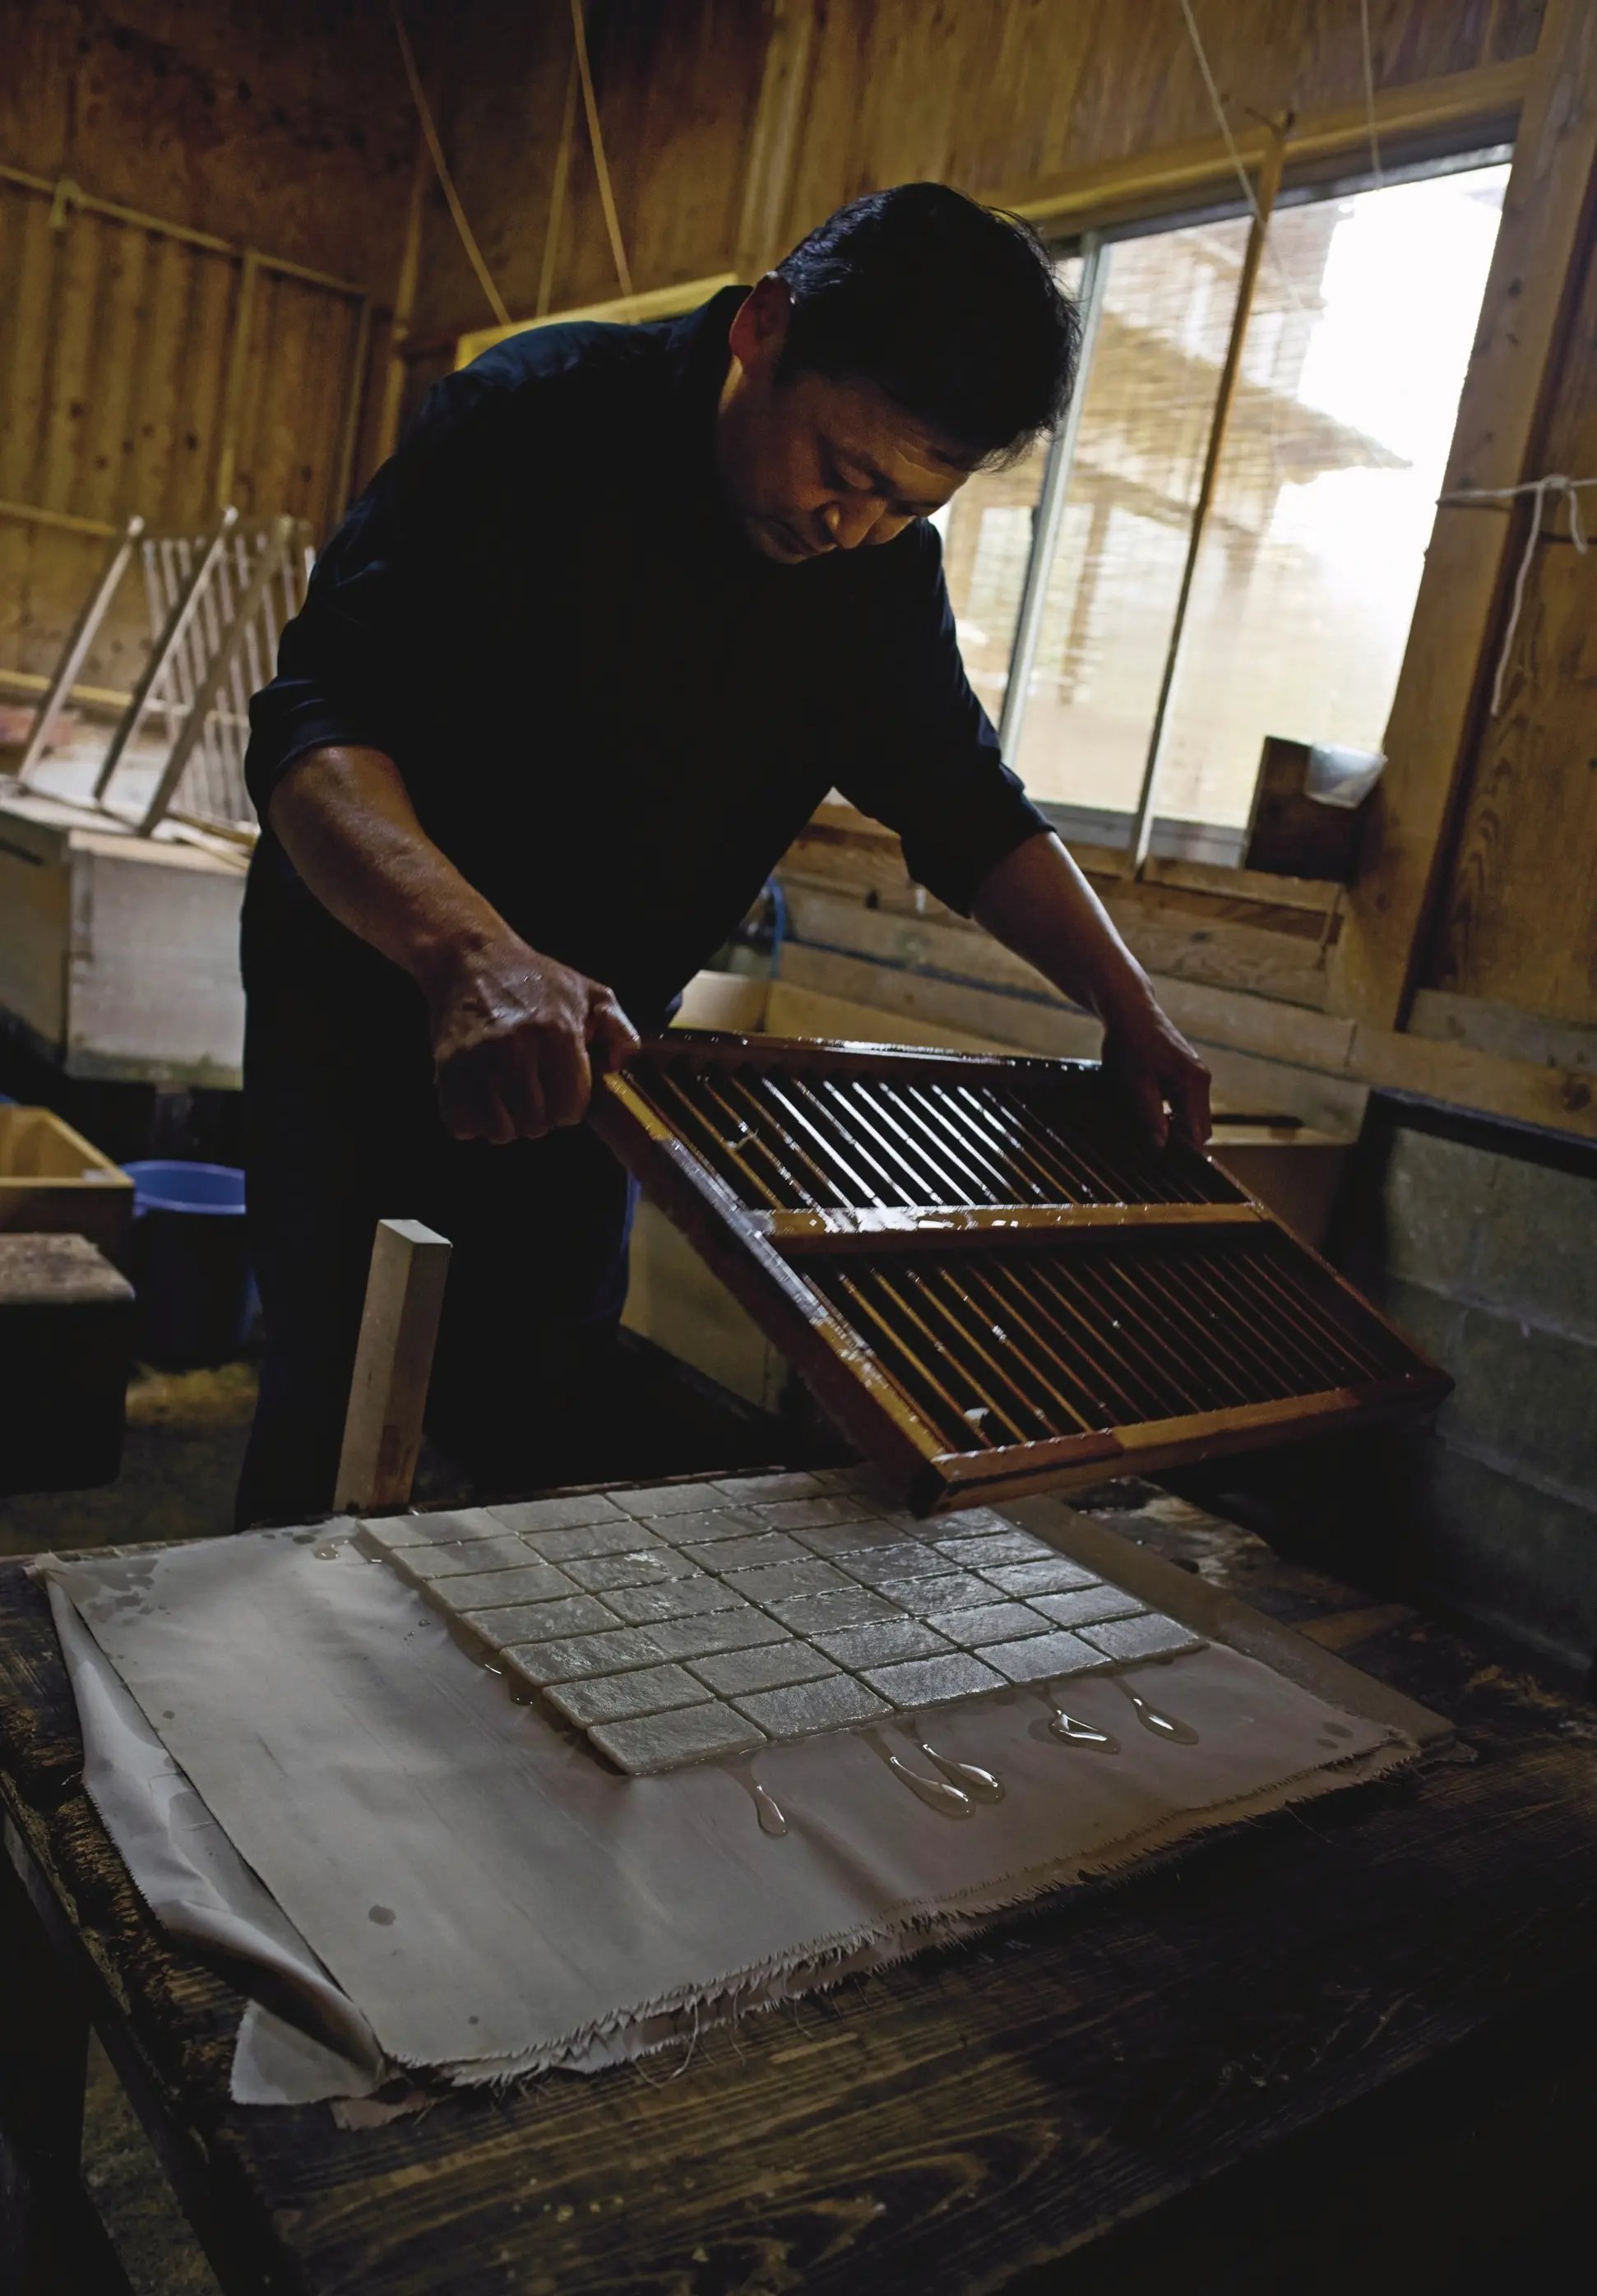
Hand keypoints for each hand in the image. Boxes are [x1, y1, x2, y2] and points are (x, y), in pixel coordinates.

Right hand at [423, 931, 639, 1142]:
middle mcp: (516, 1047)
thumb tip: (619, 1063)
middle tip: (536, 1093)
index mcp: (557, 1032)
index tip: (564, 1089)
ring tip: (511, 1099)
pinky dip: (473, 1121)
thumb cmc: (536, 980)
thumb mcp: (590, 993)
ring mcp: (477, 1059)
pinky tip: (484, 1099)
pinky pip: (462, 1124)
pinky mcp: (447, 1067)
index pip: (570, 1108)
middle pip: (535, 1124)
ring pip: (499, 1130)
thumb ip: (619, 1028)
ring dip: (508, 1123)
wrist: (472, 958)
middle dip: (541, 1117)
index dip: (571, 1106)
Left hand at [1100, 996, 1211, 1151]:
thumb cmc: (1130, 1043)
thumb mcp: (1135, 1083)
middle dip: (1178, 1140)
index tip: (1159, 1161)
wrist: (1129, 1010)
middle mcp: (1202, 1080)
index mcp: (1194, 1083)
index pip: (1197, 1132)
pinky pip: (1185, 1104)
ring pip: (1192, 1117)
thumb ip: (1150, 1115)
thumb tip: (1161, 1146)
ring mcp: (1196, 1076)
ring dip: (1173, 1127)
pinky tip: (1149, 1112)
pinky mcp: (1186, 1073)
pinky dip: (1171, 1113)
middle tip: (1149, 1146)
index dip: (1179, 1150)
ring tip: (1146, 1129)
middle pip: (1200, 1128)